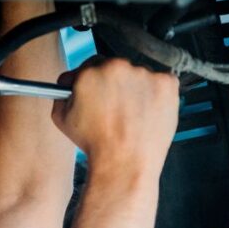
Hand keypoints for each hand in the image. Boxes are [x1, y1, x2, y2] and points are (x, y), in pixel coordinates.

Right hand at [51, 57, 179, 178]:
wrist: (124, 163)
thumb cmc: (96, 145)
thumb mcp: (62, 119)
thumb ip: (62, 94)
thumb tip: (68, 82)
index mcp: (91, 72)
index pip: (92, 64)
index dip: (95, 79)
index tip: (99, 88)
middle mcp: (119, 67)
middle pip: (117, 67)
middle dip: (115, 84)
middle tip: (116, 107)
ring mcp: (145, 74)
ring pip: (140, 75)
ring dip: (137, 89)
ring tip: (132, 115)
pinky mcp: (166, 84)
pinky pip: (162, 82)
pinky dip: (157, 95)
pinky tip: (147, 113)